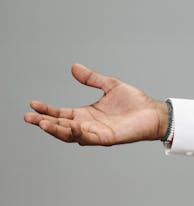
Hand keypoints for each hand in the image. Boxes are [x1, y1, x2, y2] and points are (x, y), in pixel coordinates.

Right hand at [24, 64, 168, 145]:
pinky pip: (88, 137)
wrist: (154, 113)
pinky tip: (70, 125)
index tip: (33, 104)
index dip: (47, 110)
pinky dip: (78, 133)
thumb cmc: (134, 102)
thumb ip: (92, 79)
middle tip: (28, 117)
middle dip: (44, 122)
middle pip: (60, 125)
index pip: (60, 113)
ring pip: (70, 134)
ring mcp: (96, 133)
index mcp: (86, 114)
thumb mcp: (110, 85)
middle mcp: (87, 125)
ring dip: (56, 129)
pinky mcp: (107, 138)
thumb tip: (74, 67)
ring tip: (42, 123)